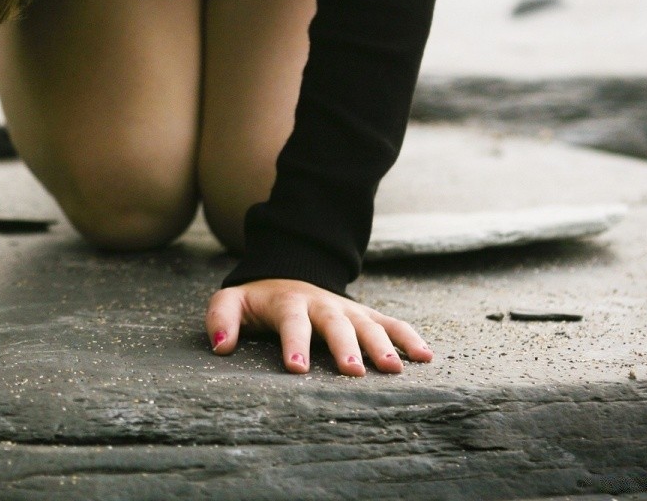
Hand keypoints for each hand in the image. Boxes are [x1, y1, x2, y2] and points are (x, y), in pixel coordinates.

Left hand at [207, 279, 432, 375]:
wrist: (288, 274)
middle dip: (344, 347)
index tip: (296, 367)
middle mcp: (323, 304)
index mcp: (289, 302)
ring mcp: (348, 310)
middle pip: (335, 324)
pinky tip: (426, 357)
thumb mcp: (232, 301)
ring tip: (394, 370)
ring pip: (368, 324)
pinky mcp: (365, 315)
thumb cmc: (258, 300)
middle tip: (352, 372)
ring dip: (381, 345)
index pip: (292, 321)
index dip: (294, 342)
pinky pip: (391, 323)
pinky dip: (409, 337)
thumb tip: (220, 346)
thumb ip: (221, 318)